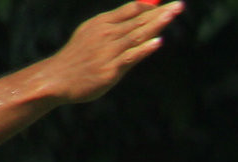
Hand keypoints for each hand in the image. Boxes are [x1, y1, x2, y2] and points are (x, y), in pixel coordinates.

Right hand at [39, 3, 180, 105]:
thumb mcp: (92, 34)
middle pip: (138, 20)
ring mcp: (109, 50)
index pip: (131, 9)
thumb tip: (136, 22)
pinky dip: (144, 48)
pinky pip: (130, 56)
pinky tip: (157, 42)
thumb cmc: (79, 57)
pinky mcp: (111, 68)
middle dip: (161, 12)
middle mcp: (107, 33)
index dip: (150, 6)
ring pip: (137, 35)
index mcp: (102, 23)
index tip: (166, 3)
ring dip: (156, 24)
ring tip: (172, 15)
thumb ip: (115, 28)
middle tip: (180, 5)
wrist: (57, 78)